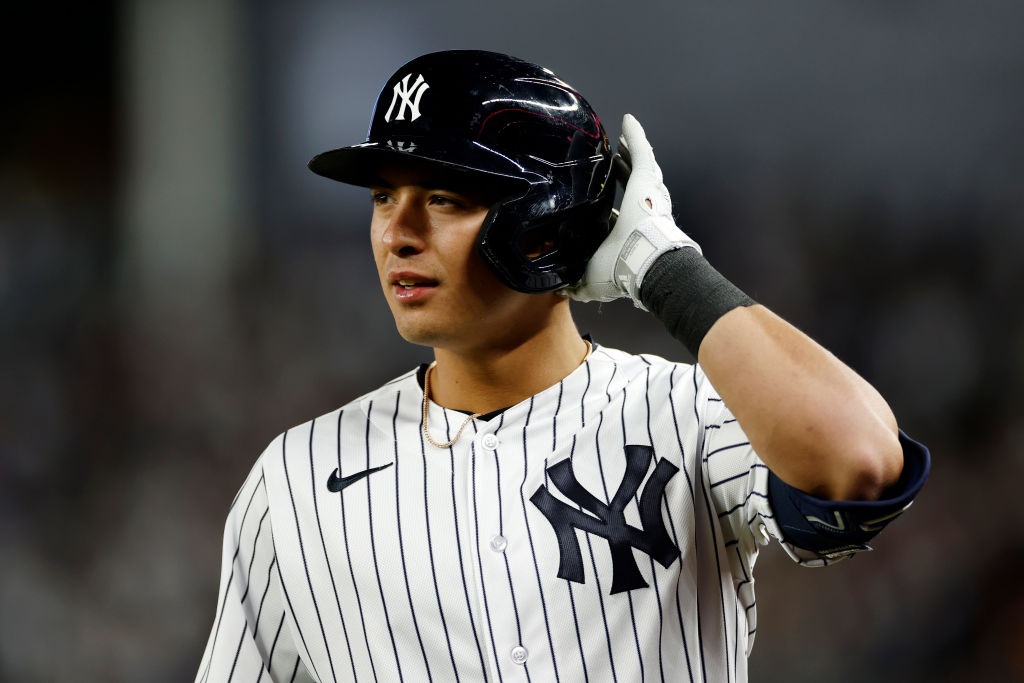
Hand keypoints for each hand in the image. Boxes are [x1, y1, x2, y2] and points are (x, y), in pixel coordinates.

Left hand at [563, 114, 700, 307]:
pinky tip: (628, 121)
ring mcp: (647, 192)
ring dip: (630, 151)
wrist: (645, 262)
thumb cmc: (622, 271)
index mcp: (626, 232)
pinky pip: (641, 151)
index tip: (595, 196)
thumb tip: (560, 289)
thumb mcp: (592, 277)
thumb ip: (577, 283)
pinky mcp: (647, 177)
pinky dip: (636, 135)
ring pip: (638, 166)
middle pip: (631, 184)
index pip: (615, 214)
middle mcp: (641, 210)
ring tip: (621, 139)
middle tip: (611, 158)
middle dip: (622, 171)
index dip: (605, 205)